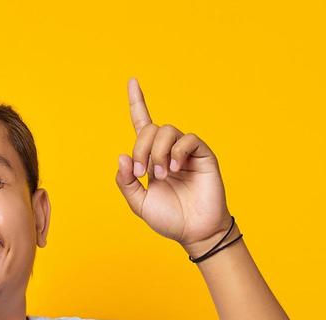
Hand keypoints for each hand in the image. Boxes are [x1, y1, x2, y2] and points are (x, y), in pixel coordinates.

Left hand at [115, 76, 232, 250]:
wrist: (194, 232)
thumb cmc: (169, 219)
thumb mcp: (139, 203)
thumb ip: (126, 182)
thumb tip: (123, 156)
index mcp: (151, 158)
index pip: (143, 124)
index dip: (137, 102)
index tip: (132, 81)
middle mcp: (168, 150)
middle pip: (150, 129)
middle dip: (141, 148)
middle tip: (144, 173)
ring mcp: (185, 151)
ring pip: (167, 130)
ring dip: (157, 152)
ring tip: (160, 175)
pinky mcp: (202, 155)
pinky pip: (188, 139)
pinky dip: (177, 152)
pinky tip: (175, 169)